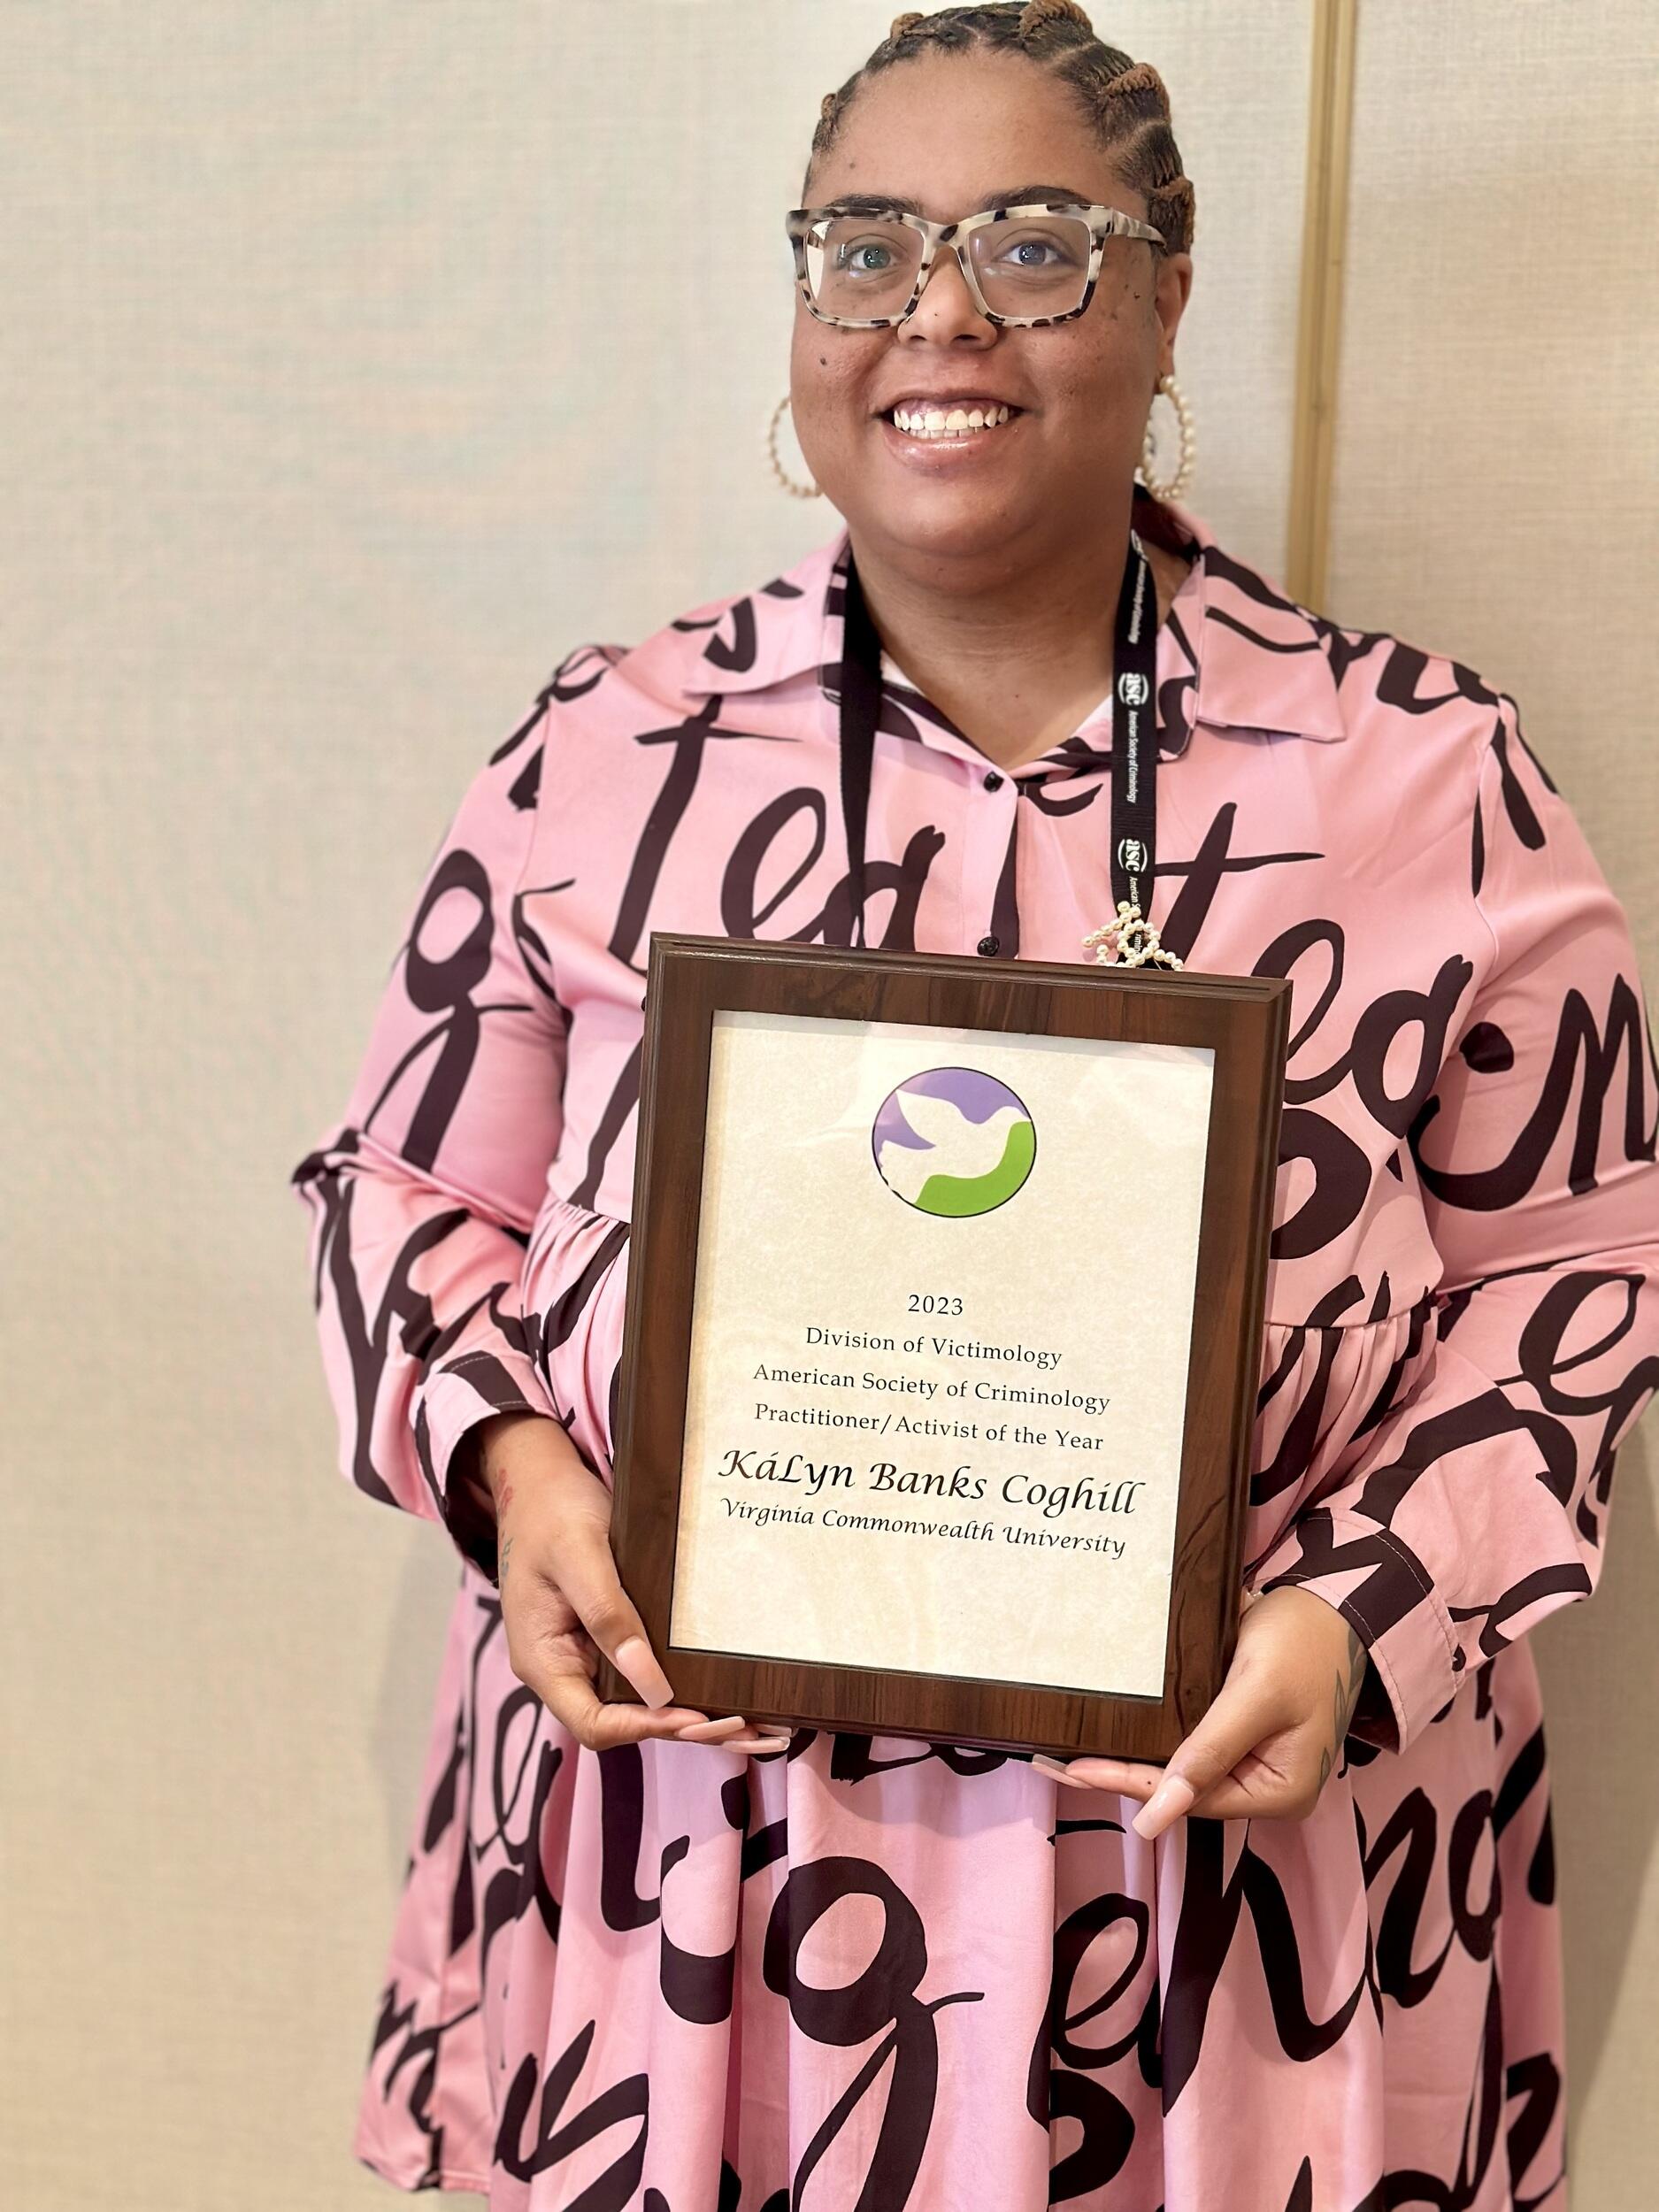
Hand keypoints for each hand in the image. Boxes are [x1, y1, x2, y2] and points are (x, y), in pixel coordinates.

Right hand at [477, 1412, 791, 1758]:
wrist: (540, 1481)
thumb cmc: (553, 1512)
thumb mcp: (580, 1557)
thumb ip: (609, 1618)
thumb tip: (652, 1686)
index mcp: (544, 1660)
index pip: (594, 1722)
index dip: (647, 1727)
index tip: (699, 1716)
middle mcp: (563, 1669)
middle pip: (622, 1722)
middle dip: (682, 1728)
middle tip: (745, 1728)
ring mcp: (585, 1655)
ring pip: (638, 1703)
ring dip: (690, 1714)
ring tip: (750, 1722)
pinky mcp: (608, 1637)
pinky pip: (645, 1673)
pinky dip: (683, 1684)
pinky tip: (726, 1688)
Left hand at [1031, 1586, 1367, 1837]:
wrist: (1335, 1603)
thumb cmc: (1303, 1643)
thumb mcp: (1254, 1694)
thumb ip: (1208, 1752)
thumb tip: (1156, 1818)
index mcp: (1281, 1792)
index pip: (1191, 1796)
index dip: (1132, 1782)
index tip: (1077, 1770)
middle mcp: (1268, 1787)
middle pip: (1184, 1788)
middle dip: (1124, 1776)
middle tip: (1057, 1764)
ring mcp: (1257, 1762)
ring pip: (1184, 1769)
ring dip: (1133, 1760)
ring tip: (1072, 1756)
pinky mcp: (1245, 1735)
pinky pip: (1193, 1745)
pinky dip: (1155, 1740)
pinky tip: (1114, 1736)